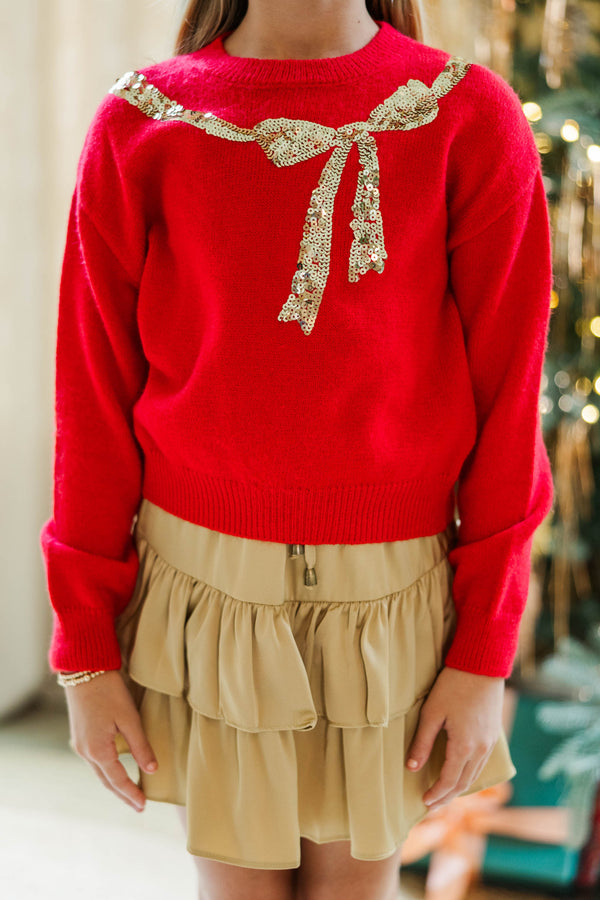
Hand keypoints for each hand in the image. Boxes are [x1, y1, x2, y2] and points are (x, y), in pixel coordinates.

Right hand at [62, 669, 157, 811]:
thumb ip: (141, 746)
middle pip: (106, 781)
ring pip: (99, 771)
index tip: (144, 806)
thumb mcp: (129, 718)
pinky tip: (114, 769)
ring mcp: (79, 744)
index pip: (118, 780)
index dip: (131, 794)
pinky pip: (94, 760)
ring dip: (114, 783)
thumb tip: (152, 770)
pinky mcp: (79, 735)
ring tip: (129, 792)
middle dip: (122, 794)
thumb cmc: (108, 691)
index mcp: (98, 750)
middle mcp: (85, 751)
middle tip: (138, 806)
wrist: (83, 670)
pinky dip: (106, 770)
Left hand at [405, 665, 504, 810]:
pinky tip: (460, 773)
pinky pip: (481, 764)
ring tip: (444, 794)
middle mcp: (481, 749)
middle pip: (463, 783)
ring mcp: (490, 743)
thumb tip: (411, 767)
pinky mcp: (493, 735)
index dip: (436, 793)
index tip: (424, 801)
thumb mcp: (432, 713)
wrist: (482, 666)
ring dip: (459, 788)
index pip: (449, 780)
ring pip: (475, 775)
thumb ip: (422, 742)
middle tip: (432, 805)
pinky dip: (469, 774)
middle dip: (447, 796)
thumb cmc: (454, 686)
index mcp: (464, 746)